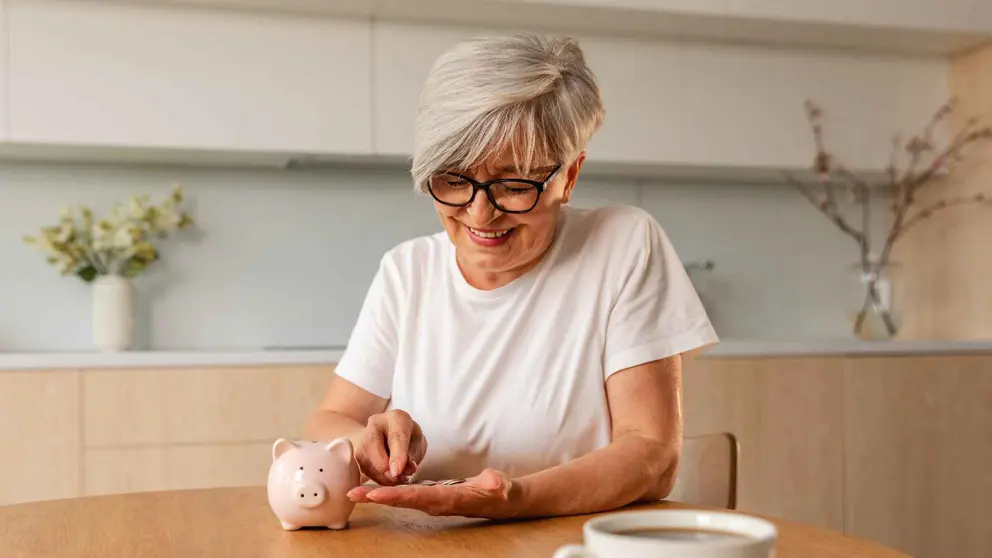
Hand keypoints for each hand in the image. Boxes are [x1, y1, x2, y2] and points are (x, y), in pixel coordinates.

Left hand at [346, 468, 515, 517]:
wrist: (500, 500)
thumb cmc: (499, 491)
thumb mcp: (500, 485)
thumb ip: (496, 484)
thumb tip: (494, 483)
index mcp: (447, 499)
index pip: (417, 497)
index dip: (395, 495)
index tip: (375, 494)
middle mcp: (434, 504)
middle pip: (401, 500)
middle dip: (376, 497)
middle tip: (353, 494)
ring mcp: (431, 502)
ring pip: (400, 498)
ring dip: (377, 496)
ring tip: (355, 492)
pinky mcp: (430, 497)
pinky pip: (405, 495)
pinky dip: (387, 492)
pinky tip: (373, 489)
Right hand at [356, 409, 426, 485]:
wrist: (392, 436)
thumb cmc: (409, 439)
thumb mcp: (418, 445)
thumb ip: (413, 456)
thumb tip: (406, 470)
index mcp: (397, 418)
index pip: (396, 437)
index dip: (397, 456)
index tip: (397, 472)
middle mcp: (376, 423)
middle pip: (373, 445)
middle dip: (385, 468)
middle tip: (398, 478)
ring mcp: (363, 437)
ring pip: (367, 460)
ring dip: (382, 476)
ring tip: (398, 478)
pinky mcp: (357, 453)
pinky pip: (364, 469)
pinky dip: (377, 478)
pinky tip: (389, 478)